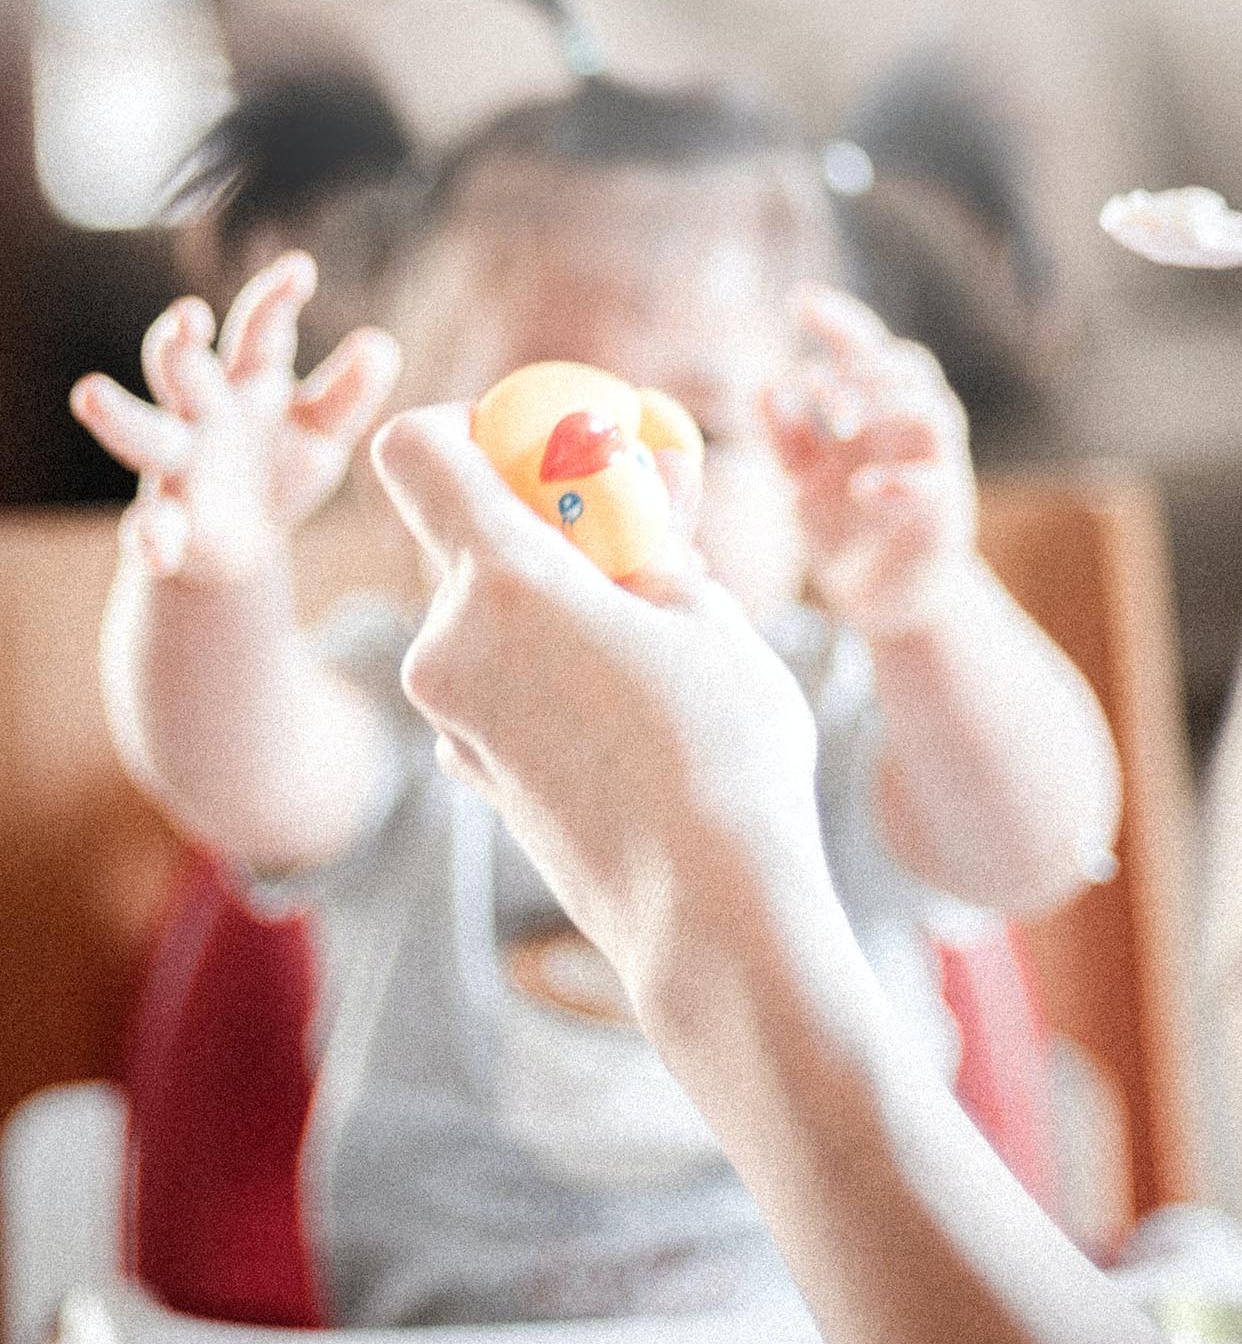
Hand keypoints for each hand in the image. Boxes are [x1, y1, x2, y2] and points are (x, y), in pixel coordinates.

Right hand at [69, 252, 401, 584]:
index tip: (301, 270)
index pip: (258, 332)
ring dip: (119, 414)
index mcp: (247, 382)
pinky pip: (151, 525)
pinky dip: (150, 536)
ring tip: (89, 393)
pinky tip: (156, 548)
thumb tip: (381, 344)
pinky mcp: (167, 521)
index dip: (276, 300)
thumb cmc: (281, 469)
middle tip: (186, 317)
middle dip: (179, 343)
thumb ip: (349, 393)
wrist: (242, 547)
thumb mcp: (323, 434)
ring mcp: (177, 464)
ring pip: (142, 432)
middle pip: (182, 369)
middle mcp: (202, 413)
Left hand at [370, 405, 826, 1020]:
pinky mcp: (467, 771)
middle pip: (458, 535)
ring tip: (649, 634)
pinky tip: (624, 705)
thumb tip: (643, 483)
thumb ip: (652, 537)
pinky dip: (541, 667)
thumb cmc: (724, 753)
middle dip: (536, 521)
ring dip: (547, 600)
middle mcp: (447, 644)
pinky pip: (491, 681)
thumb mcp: (708, 614)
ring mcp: (448, 717)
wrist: (709, 915)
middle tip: (628, 538)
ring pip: (481, 613)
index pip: (415, 451)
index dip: (466, 427)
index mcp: (503, 582)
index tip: (537, 446)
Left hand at [764, 287, 978, 639]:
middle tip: (815, 384)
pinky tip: (858, 487)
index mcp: (878, 413)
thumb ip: (785, 436)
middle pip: (910, 367)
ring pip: (934, 410)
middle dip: (862, 367)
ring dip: (884, 405)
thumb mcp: (803, 479)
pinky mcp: (945, 514)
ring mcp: (936, 468)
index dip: (840, 322)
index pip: (868, 349)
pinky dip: (896, 479)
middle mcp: (913, 431)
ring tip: (836, 422)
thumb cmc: (847, 530)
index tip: (800, 301)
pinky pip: (933, 483)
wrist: (886, 600)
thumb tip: (764, 385)